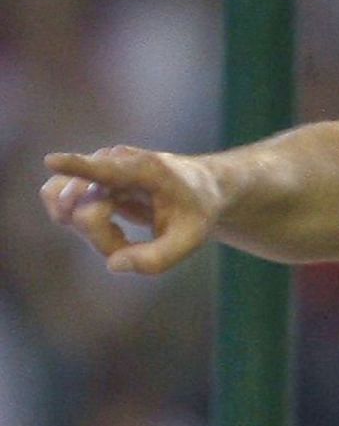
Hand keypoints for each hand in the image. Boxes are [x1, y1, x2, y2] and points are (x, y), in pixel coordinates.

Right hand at [40, 145, 218, 274]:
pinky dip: (86, 230)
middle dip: (103, 238)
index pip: (106, 169)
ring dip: (91, 234)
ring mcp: (95, 168)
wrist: (199, 190)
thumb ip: (156, 259)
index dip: (76, 166)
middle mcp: (112, 161)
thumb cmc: (196, 212)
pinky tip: (114, 230)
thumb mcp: (190, 240)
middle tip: (132, 245)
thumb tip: (113, 265)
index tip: (51, 161)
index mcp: (145, 170)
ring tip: (123, 235)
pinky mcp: (84, 180)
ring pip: (66, 209)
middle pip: (79, 208)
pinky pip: (65, 211)